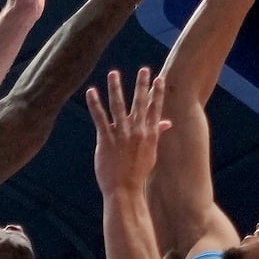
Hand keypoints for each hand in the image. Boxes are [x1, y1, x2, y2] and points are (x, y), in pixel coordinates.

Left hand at [85, 66, 168, 196]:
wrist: (125, 190)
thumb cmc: (137, 172)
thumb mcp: (151, 152)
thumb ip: (157, 133)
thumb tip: (168, 122)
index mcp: (149, 134)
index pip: (155, 109)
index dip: (157, 93)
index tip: (159, 78)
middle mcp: (137, 132)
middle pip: (140, 103)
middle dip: (141, 85)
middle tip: (144, 69)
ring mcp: (121, 135)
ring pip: (119, 106)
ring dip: (116, 88)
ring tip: (114, 73)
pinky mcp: (106, 140)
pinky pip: (100, 118)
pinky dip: (95, 104)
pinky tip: (91, 91)